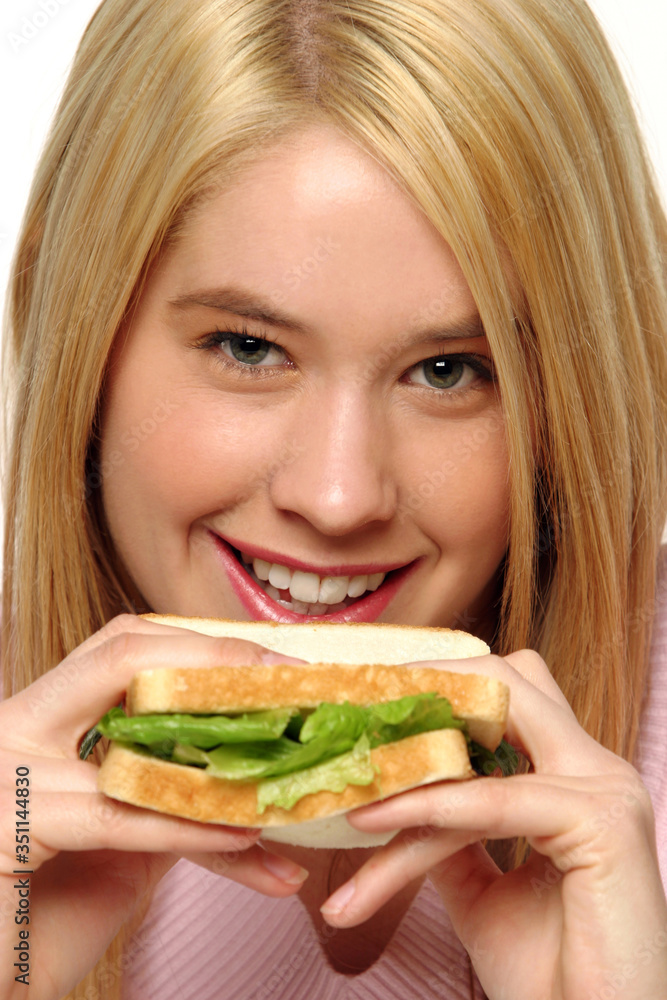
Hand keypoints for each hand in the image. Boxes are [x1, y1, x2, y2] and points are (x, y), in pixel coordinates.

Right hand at [0, 614, 308, 999]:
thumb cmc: (45, 917)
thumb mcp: (123, 842)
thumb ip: (173, 794)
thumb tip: (258, 773)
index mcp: (43, 716)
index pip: (127, 647)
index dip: (207, 648)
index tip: (281, 668)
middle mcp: (16, 724)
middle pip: (125, 652)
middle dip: (219, 659)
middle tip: (291, 680)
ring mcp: (3, 768)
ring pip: (128, 723)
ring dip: (224, 740)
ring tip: (289, 756)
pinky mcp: (3, 825)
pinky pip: (116, 814)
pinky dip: (188, 825)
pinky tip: (242, 836)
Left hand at [321, 650, 666, 999]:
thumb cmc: (551, 976)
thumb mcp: (480, 890)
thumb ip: (450, 834)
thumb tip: (400, 796)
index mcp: (576, 774)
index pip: (507, 693)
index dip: (439, 687)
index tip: (367, 703)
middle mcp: (596, 766)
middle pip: (506, 680)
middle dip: (428, 686)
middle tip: (355, 708)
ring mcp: (606, 789)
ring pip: (490, 731)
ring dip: (411, 756)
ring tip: (347, 777)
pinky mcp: (602, 824)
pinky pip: (496, 799)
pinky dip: (431, 805)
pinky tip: (375, 819)